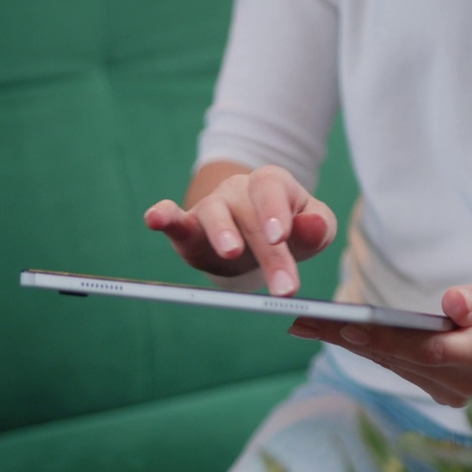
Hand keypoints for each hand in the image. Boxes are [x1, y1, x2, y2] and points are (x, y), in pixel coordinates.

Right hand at [144, 164, 336, 295]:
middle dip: (268, 251)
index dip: (276, 211)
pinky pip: (174, 218)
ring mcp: (211, 207)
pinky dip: (163, 216)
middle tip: (283, 287)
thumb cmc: (288, 233)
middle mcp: (239, 190)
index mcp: (271, 184)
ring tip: (232, 252)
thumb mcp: (311, 233)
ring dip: (222, 232)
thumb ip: (317, 228)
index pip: (273, 190)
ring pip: (213, 212)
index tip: (283, 238)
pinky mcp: (188, 228)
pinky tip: (154, 219)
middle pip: (250, 213)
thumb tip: (315, 224)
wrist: (254, 244)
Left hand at [288, 271, 471, 406]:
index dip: (381, 335)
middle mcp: (465, 382)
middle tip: (297, 321)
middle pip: (396, 358)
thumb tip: (452, 304)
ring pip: (392, 365)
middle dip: (345, 338)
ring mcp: (456, 391)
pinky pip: (402, 368)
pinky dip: (370, 351)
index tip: (343, 323)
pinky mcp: (447, 389)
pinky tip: (339, 335)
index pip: (422, 347)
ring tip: (305, 325)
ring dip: (349, 345)